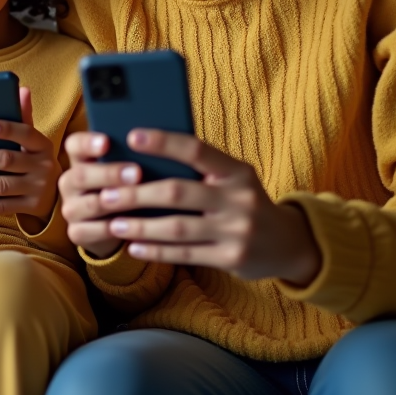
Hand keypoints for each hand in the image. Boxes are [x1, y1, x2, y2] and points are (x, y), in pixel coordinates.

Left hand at [0, 87, 60, 222]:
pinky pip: (1, 207)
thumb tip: (22, 89)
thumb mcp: (34, 140)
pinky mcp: (29, 207)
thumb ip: (23, 117)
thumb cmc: (35, 159)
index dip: (7, 129)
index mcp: (42, 145)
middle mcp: (42, 166)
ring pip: (1, 186)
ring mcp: (36, 188)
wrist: (55, 193)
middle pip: (6, 160)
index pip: (26, 133)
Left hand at [61, 130, 320, 284]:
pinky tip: (133, 247)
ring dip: (140, 226)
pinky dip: (156, 250)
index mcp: (237, 170)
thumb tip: (144, 155)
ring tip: (114, 223)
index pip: (196, 150)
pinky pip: (185, 254)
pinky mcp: (232, 258)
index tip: (131, 136)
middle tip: (107, 194)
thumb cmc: (243, 200)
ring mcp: (237, 231)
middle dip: (137, 193)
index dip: (163, 142)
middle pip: (178, 192)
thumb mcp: (232, 178)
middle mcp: (239, 199)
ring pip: (177, 227)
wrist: (288, 243)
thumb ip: (199, 168)